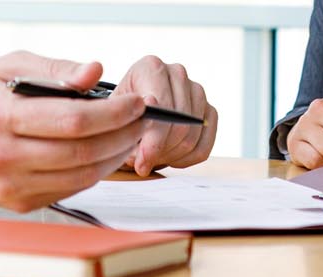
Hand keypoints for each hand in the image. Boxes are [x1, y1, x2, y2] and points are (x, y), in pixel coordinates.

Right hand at [0, 51, 148, 211]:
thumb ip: (56, 70)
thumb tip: (96, 73)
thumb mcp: (8, 67)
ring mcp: (9, 186)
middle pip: (82, 152)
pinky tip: (103, 153)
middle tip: (141, 120)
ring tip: (128, 136)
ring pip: (81, 177)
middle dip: (122, 136)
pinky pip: (69, 190)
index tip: (136, 103)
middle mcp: (3, 157)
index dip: (113, 113)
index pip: (73, 121)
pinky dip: (92, 172)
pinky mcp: (17, 203)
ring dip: (114, 157)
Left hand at [114, 56, 217, 175]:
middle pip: (180, 126)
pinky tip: (170, 158)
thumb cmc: (120, 112)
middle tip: (144, 164)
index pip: (163, 108)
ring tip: (153, 159)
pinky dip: (187, 159)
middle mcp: (177, 73)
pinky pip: (204, 145)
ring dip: (172, 156)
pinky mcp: (209, 110)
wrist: (131, 108)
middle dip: (161, 152)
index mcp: (151, 67)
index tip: (141, 163)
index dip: (153, 141)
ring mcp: (196, 91)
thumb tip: (142, 154)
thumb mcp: (113, 117)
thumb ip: (125, 131)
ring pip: (191, 138)